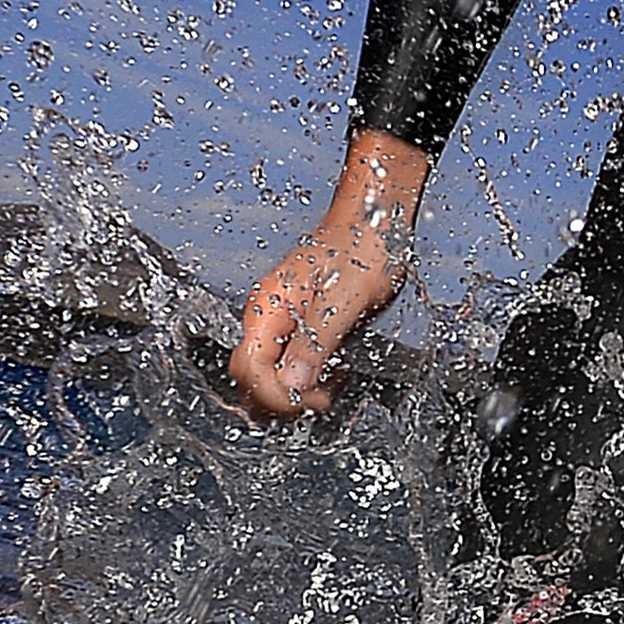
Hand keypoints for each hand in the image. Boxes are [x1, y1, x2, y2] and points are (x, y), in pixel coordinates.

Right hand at [231, 130, 436, 415]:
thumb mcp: (344, 301)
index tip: (310, 401)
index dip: (276, 395)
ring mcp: (279, 321)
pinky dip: (307, 379)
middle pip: (250, 379)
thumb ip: (316, 344)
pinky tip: (333, 374)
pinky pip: (288, 365)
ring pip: (268, 376)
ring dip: (296, 392)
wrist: (375, 221)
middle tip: (322, 398)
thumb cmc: (361, 248)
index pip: (248, 370)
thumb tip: (295, 383)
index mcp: (267, 308)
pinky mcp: (296, 326)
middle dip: (283, 398)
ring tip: (332, 385)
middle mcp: (266, 316)